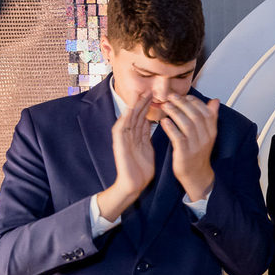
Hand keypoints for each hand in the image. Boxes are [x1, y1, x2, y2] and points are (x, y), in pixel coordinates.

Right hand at [96, 92, 153, 219]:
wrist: (133, 184)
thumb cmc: (141, 169)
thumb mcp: (147, 147)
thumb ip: (147, 134)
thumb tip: (153, 122)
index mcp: (136, 135)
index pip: (142, 117)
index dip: (148, 106)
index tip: (156, 95)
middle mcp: (128, 135)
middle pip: (135, 115)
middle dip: (142, 103)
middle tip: (149, 90)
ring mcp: (123, 139)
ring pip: (128, 119)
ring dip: (134, 108)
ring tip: (140, 96)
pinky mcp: (119, 145)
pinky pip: (120, 130)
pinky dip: (124, 120)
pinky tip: (128, 111)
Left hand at [160, 94, 217, 200]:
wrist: (197, 176)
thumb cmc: (198, 153)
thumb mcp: (208, 134)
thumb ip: (210, 117)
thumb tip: (215, 101)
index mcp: (211, 131)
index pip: (206, 112)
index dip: (195, 102)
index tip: (184, 96)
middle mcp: (205, 137)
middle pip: (196, 116)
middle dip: (183, 103)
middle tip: (171, 96)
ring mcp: (196, 146)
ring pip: (187, 124)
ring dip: (175, 112)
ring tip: (165, 105)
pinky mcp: (185, 153)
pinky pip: (178, 137)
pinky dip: (171, 128)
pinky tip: (164, 121)